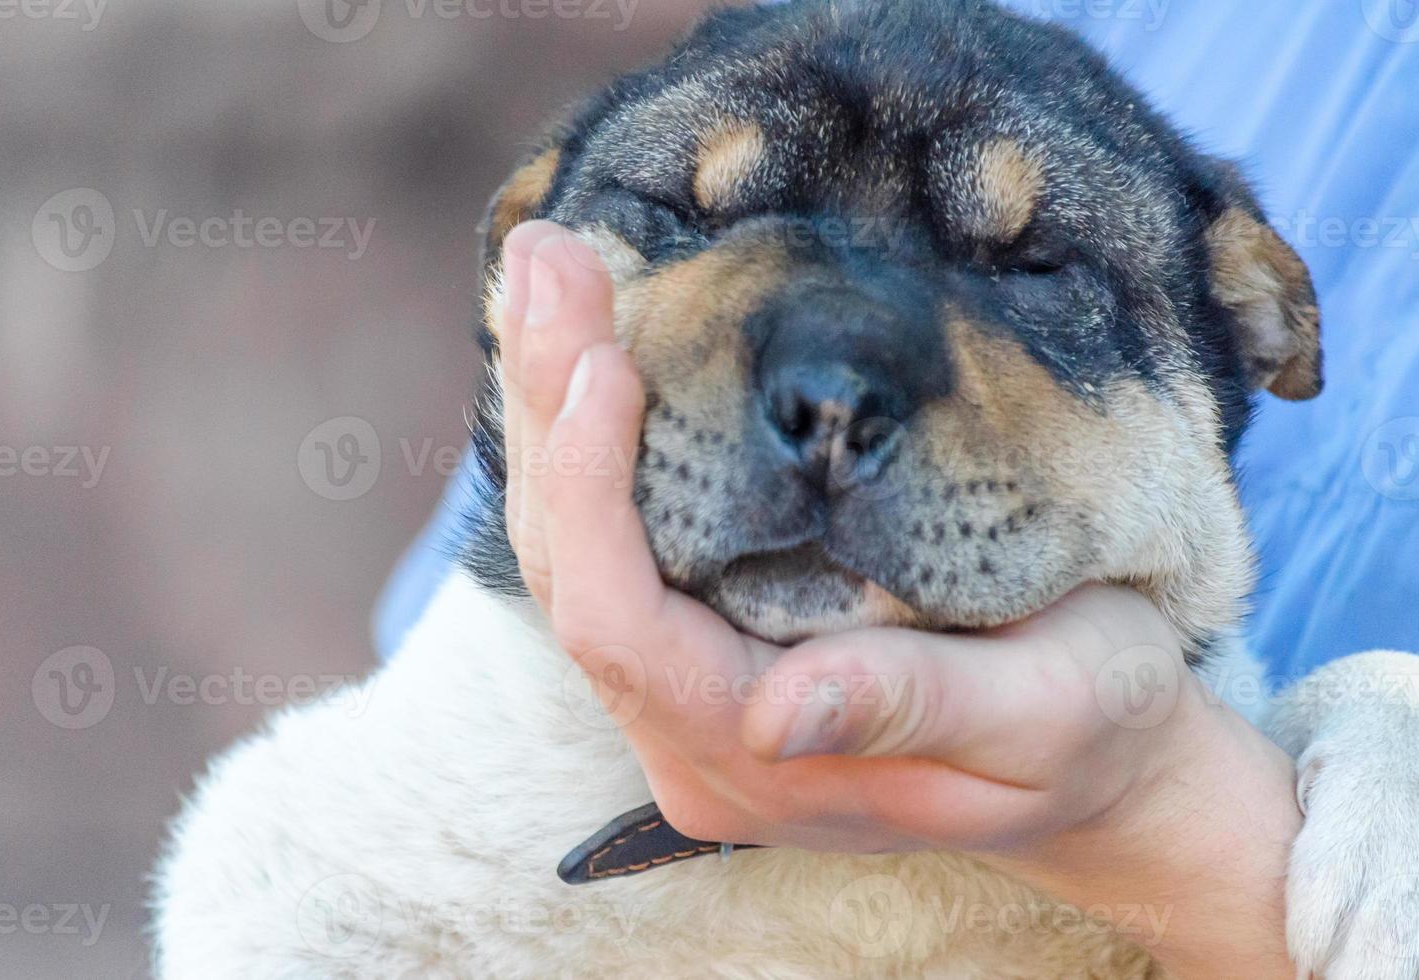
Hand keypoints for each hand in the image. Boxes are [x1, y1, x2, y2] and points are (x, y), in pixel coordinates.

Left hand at [498, 221, 1300, 976]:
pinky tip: (582, 343)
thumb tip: (771, 715)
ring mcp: (686, 697)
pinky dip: (588, 437)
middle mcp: (693, 739)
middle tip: (543, 259)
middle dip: (546, 410)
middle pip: (569, 572)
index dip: (590, 491)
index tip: (602, 358)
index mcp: (761, 764)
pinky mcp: (703, 648)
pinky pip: (613, 540)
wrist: (1103, 759)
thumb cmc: (1095, 726)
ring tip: (543, 270)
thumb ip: (912, 710)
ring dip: (550, 407)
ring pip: (572, 549)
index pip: (619, 628)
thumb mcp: (1047, 715)